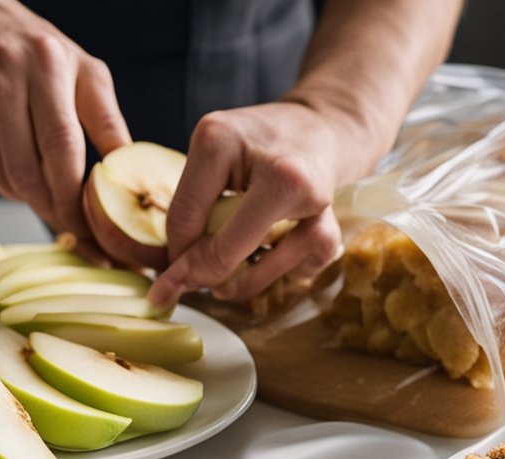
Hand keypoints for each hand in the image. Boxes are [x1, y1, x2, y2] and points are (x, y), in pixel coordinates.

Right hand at [0, 0, 129, 246]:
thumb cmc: (34, 49)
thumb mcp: (83, 70)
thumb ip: (107, 122)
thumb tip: (127, 177)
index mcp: (44, 63)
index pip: (62, 148)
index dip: (75, 199)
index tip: (91, 230)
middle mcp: (0, 78)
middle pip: (28, 172)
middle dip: (55, 210)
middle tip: (74, 231)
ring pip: (3, 178)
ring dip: (31, 198)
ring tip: (51, 198)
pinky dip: (6, 180)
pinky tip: (19, 168)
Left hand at [147, 100, 346, 306]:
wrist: (321, 127)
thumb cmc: (255, 145)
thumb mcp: (212, 161)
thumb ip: (189, 211)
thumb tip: (171, 274)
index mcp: (224, 141)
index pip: (185, 219)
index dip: (174, 255)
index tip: (170, 270)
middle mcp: (278, 169)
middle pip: (226, 250)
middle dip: (202, 276)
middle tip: (189, 285)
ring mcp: (313, 196)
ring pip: (268, 266)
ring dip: (244, 283)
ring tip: (226, 285)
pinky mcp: (334, 220)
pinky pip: (301, 268)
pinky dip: (284, 272)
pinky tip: (274, 259)